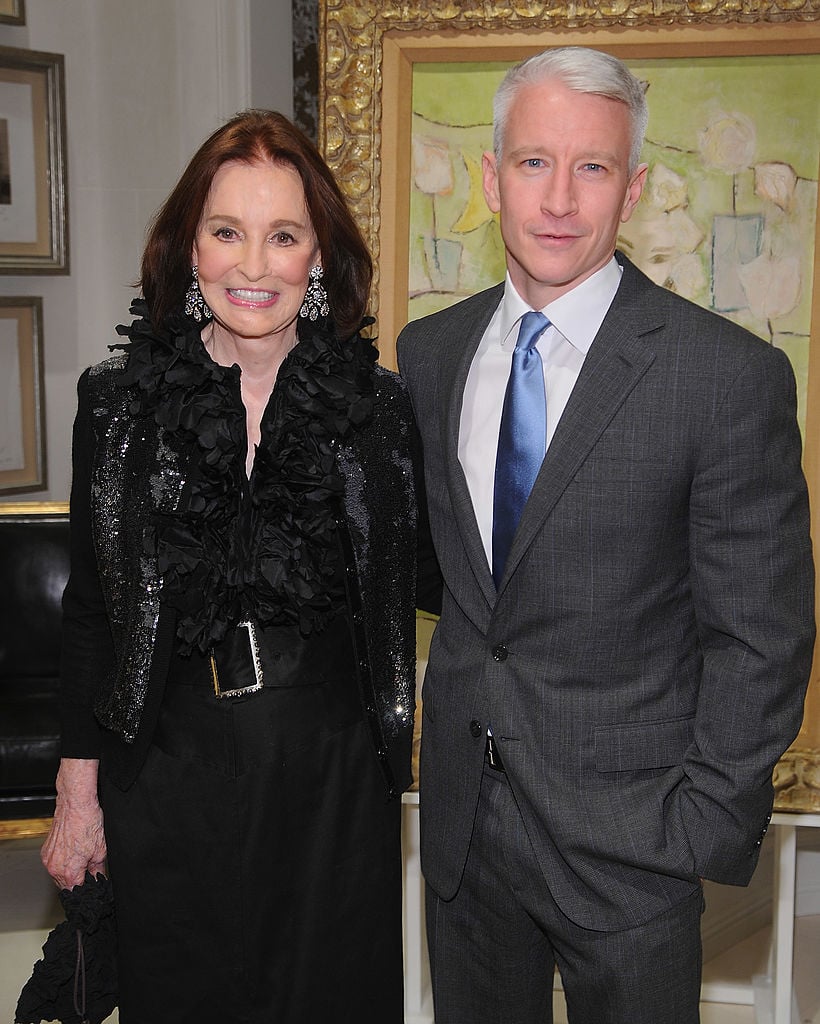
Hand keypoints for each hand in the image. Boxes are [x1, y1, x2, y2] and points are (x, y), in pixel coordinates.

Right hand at [41, 758, 106, 889]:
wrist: (76, 804)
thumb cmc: (87, 823)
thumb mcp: (100, 850)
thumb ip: (98, 870)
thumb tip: (98, 878)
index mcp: (68, 872)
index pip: (76, 892)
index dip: (86, 889)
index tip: (92, 885)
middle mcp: (54, 868)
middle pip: (66, 885)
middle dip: (78, 880)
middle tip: (89, 870)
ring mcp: (48, 859)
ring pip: (58, 874)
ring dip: (69, 871)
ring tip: (81, 857)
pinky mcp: (46, 850)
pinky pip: (54, 863)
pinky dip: (63, 861)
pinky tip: (73, 851)